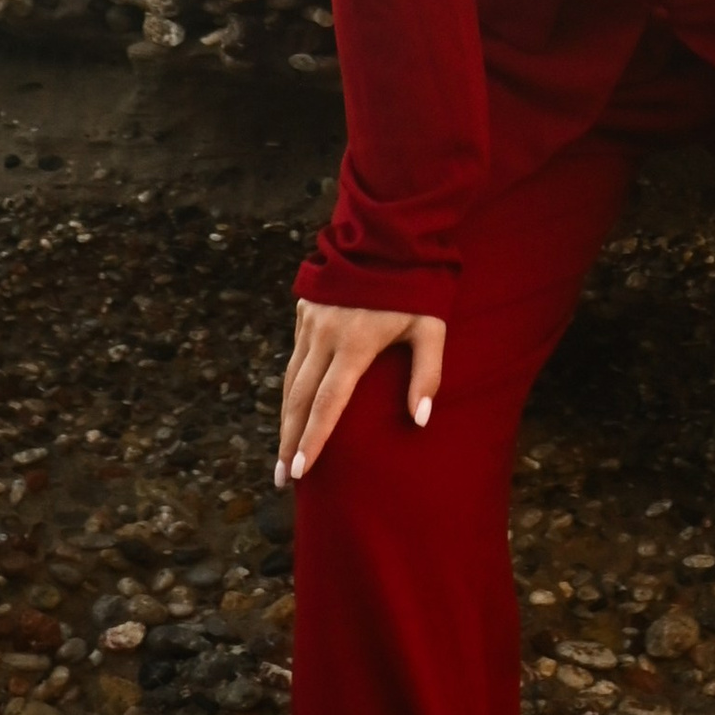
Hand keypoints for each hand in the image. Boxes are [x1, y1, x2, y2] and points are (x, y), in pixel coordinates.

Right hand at [277, 298, 445, 482]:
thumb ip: (427, 374)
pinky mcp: (304, 311)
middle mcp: (325, 334)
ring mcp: (310, 321)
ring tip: (283, 454)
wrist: (389, 236)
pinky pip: (295, 356)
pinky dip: (291, 386)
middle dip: (289, 441)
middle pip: (299, 398)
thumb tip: (420, 420)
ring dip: (285, 418)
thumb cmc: (418, 289)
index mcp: (355, 342)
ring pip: (290, 379)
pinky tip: (292, 410)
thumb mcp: (432, 329)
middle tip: (284, 479)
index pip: (328, 403)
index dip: (313, 439)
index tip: (301, 471)